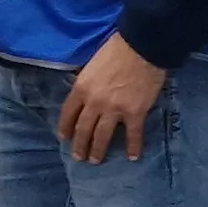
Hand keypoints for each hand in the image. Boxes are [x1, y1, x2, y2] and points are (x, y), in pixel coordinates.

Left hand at [57, 38, 167, 162]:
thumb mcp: (92, 63)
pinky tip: (133, 157)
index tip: (64, 137)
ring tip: (96, 161)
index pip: (68, 113)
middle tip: (79, 157)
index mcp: (81, 88)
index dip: (65, 127)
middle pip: (83, 129)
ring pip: (102, 136)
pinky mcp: (135, 113)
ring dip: (98, 150)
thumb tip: (86, 92)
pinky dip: (133, 147)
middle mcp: (94, 102)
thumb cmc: (117, 49)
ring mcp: (114, 109)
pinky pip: (133, 135)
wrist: (142, 46)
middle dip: (80, 145)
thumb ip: (87, 81)